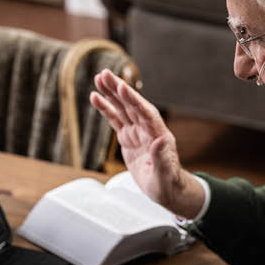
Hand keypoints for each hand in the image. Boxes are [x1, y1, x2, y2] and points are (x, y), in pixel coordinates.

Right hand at [89, 70, 204, 217]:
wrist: (167, 190)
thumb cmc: (168, 184)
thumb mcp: (165, 174)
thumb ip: (162, 157)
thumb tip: (160, 140)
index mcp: (159, 135)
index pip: (145, 113)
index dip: (134, 100)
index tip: (122, 87)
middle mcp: (148, 129)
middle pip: (131, 105)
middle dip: (118, 89)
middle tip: (105, 74)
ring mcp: (137, 132)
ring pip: (122, 109)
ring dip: (111, 94)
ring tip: (98, 79)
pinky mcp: (128, 138)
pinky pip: (116, 120)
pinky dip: (106, 109)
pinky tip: (96, 98)